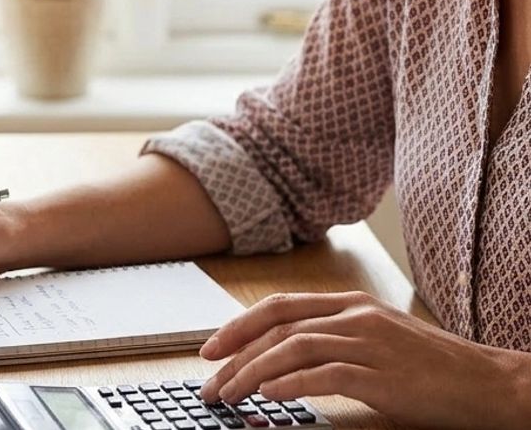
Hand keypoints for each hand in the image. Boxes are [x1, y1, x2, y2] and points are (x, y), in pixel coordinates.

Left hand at [199, 291, 530, 427]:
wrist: (490, 384)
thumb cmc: (431, 367)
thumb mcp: (377, 339)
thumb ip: (332, 340)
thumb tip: (277, 361)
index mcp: (351, 304)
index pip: (279, 307)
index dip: (238, 326)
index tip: (210, 349)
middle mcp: (356, 317)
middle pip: (277, 328)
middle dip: (235, 355)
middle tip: (210, 383)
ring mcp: (371, 344)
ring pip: (294, 348)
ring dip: (253, 372)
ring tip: (230, 393)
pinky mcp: (385, 375)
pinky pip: (328, 374)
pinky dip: (294, 383)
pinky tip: (271, 394)